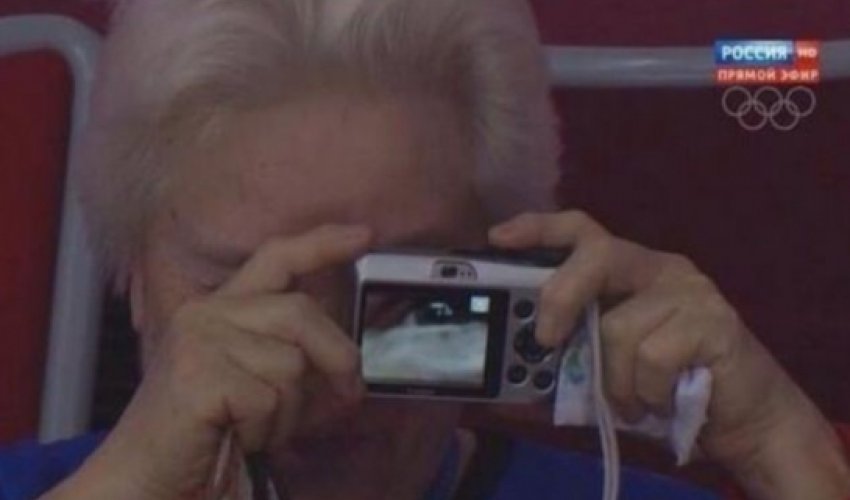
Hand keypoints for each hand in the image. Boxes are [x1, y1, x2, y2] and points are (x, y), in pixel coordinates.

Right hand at [44, 225, 370, 499]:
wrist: (145, 477)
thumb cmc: (204, 434)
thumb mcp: (250, 379)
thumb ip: (285, 352)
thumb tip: (347, 359)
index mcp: (219, 308)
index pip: (276, 258)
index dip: (322, 244)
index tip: (364, 236)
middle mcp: (206, 313)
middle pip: (300, 313)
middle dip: (338, 356)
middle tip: (352, 395)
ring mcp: (199, 340)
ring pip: (290, 364)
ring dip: (289, 412)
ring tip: (257, 430)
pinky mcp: (199, 375)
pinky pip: (269, 400)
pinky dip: (266, 432)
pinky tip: (238, 439)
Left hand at [488, 211, 848, 499]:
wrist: (745, 416)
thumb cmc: (669, 384)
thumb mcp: (612, 362)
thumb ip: (577, 349)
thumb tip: (522, 360)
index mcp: (631, 270)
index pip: (582, 230)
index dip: (538, 228)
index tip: (498, 238)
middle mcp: (660, 267)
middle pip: (598, 255)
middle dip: (560, 297)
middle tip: (546, 339)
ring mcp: (691, 290)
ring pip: (618, 327)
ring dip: (614, 382)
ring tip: (632, 401)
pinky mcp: (715, 322)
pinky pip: (651, 358)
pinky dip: (645, 393)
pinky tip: (661, 402)